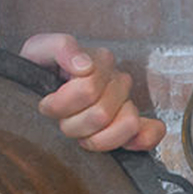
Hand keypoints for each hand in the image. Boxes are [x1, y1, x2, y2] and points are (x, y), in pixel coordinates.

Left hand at [19, 33, 165, 152]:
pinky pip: (152, 131)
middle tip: (60, 121)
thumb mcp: (39, 50)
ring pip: (127, 125)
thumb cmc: (41, 72)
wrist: (40, 90)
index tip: (45, 104)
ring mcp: (128, 102)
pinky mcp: (135, 124)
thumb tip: (84, 66)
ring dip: (97, 139)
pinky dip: (142, 140)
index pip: (88, 89)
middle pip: (102, 113)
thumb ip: (61, 48)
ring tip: (80, 134)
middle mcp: (117, 80)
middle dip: (73, 125)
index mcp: (99, 60)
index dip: (60, 105)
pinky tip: (125, 145)